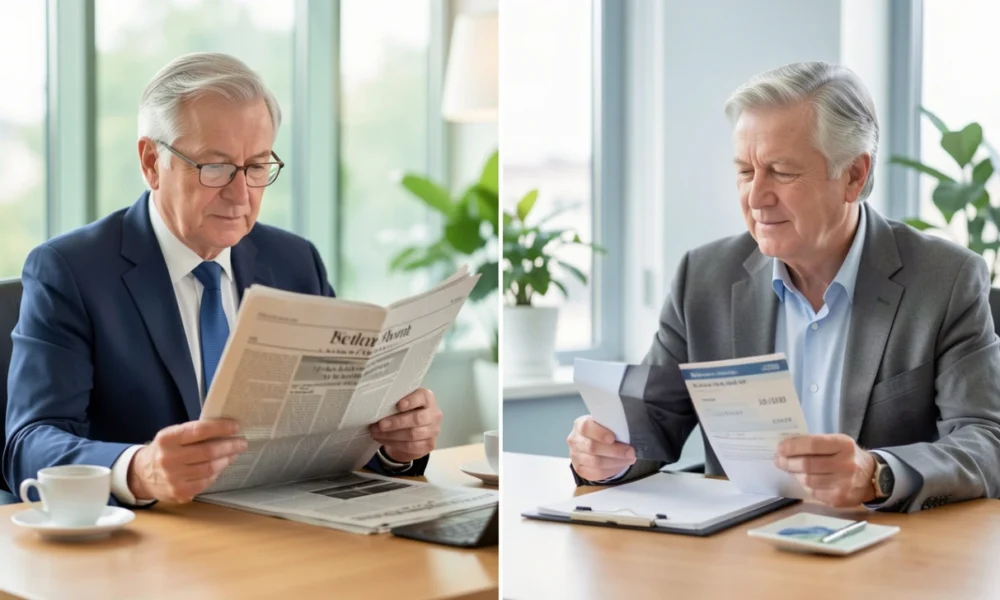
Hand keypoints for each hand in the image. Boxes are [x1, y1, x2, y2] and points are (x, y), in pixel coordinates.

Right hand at [127, 419, 247, 502]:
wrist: (142, 475)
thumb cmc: (164, 451)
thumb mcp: (172, 435)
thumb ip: (194, 432)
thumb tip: (225, 428)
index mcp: (167, 439)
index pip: (199, 430)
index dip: (221, 428)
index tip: (236, 426)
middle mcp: (168, 458)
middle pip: (208, 452)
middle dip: (230, 445)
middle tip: (242, 442)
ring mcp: (173, 478)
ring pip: (210, 468)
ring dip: (226, 459)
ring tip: (234, 453)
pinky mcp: (179, 492)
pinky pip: (206, 482)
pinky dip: (216, 473)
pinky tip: (220, 467)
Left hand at [369, 388, 441, 462]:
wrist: (412, 431)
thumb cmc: (404, 412)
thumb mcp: (401, 402)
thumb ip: (395, 401)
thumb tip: (377, 405)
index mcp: (427, 398)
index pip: (422, 397)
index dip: (411, 401)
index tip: (398, 405)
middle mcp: (434, 414)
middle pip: (417, 419)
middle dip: (396, 422)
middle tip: (380, 424)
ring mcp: (433, 430)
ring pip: (413, 434)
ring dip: (391, 435)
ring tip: (376, 433)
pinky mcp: (429, 444)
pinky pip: (411, 446)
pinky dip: (394, 444)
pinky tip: (382, 439)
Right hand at [568, 416, 636, 481]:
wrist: (593, 442)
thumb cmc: (603, 431)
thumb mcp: (605, 423)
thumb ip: (612, 425)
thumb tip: (627, 432)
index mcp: (580, 424)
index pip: (586, 427)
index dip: (600, 433)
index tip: (613, 438)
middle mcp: (574, 440)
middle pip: (592, 447)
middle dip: (615, 451)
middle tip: (631, 452)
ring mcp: (575, 456)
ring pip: (595, 463)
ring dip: (616, 462)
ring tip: (629, 459)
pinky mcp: (579, 469)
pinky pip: (596, 473)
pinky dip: (611, 470)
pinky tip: (620, 465)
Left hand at [774, 434, 876, 506]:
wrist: (872, 477)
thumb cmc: (848, 456)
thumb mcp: (837, 443)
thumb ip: (815, 443)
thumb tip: (786, 447)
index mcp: (844, 445)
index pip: (812, 445)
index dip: (792, 446)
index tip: (780, 448)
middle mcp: (846, 465)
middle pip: (806, 464)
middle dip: (787, 462)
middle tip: (778, 459)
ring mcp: (843, 484)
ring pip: (807, 480)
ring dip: (794, 474)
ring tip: (790, 469)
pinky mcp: (839, 499)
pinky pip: (813, 492)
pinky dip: (805, 485)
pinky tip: (803, 479)